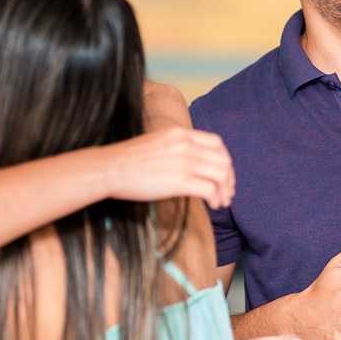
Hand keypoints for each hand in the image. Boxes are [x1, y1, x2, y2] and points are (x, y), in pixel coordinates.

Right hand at [105, 126, 234, 210]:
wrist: (110, 168)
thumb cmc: (128, 160)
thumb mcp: (156, 141)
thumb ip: (176, 146)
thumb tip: (189, 162)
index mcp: (181, 134)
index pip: (217, 143)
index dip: (225, 160)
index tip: (223, 174)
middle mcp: (186, 145)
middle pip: (223, 160)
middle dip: (229, 178)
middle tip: (227, 192)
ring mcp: (184, 162)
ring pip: (221, 175)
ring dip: (225, 191)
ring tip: (221, 202)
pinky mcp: (180, 181)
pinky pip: (210, 189)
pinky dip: (216, 198)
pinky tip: (213, 206)